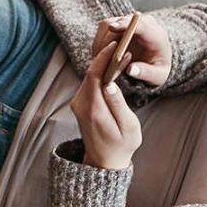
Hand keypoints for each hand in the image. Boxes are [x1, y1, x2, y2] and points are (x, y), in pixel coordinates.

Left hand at [71, 40, 142, 169]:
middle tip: (123, 45)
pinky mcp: (80, 103)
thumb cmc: (121, 145)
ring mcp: (78, 104)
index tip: (117, 45)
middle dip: (105, 57)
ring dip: (103, 64)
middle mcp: (80, 105)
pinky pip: (89, 83)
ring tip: (120, 54)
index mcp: (93, 110)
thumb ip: (119, 105)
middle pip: (90, 72)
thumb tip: (111, 85)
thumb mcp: (128, 127)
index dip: (104, 58)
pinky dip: (100, 73)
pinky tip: (113, 68)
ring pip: (89, 76)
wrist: (104, 161)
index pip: (94, 75)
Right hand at [89, 14, 171, 86]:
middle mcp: (142, 24)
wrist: (156, 63)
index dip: (125, 24)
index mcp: (155, 34)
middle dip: (107, 40)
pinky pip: (103, 30)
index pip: (140, 23)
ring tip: (99, 61)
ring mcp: (129, 23)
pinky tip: (100, 57)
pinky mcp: (118, 25)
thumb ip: (146, 73)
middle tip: (99, 60)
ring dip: (101, 43)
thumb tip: (131, 70)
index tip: (112, 28)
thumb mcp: (157, 76)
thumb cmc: (158, 70)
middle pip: (119, 23)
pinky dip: (99, 43)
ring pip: (107, 25)